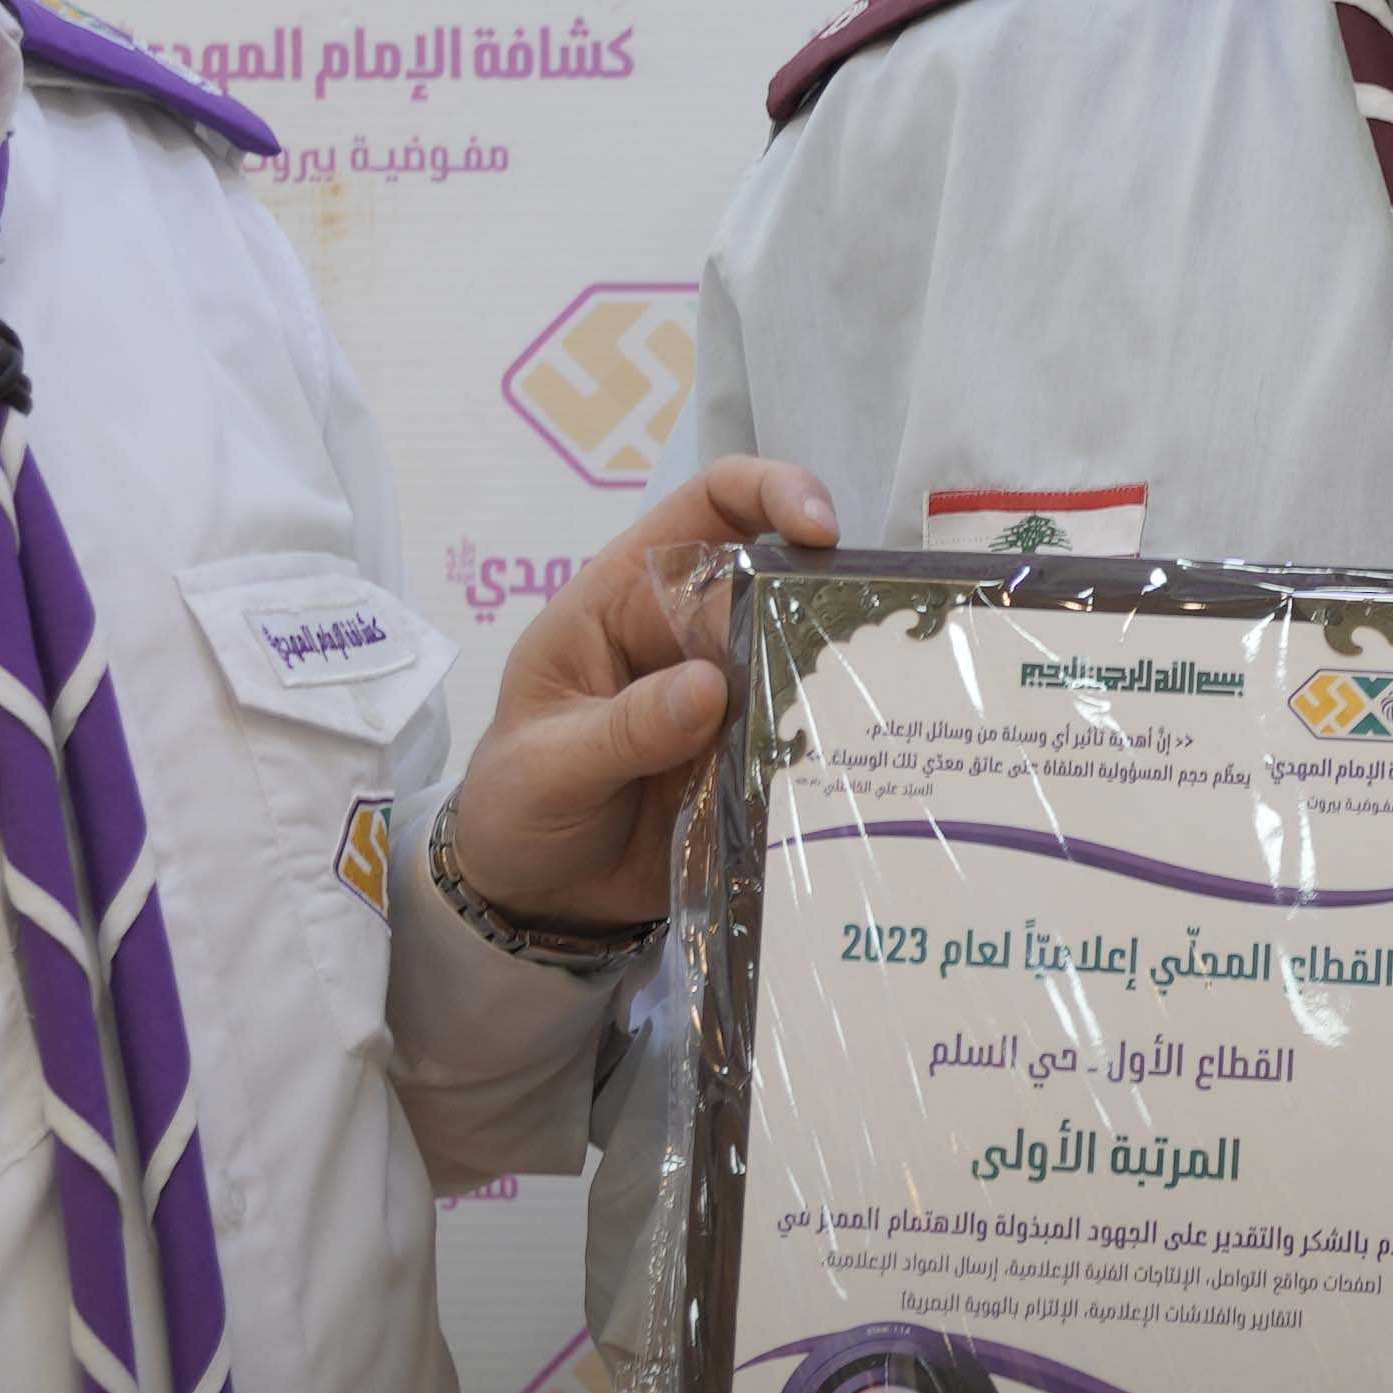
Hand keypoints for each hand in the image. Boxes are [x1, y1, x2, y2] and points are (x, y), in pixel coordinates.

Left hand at [442, 457, 835, 934]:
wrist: (532, 900)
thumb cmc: (514, 806)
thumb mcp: (547, 769)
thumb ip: (620, 730)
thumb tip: (709, 686)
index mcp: (625, 600)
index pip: (708, 506)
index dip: (769, 492)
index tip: (820, 529)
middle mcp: (689, 637)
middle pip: (780, 585)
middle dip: (827, 602)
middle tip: (870, 649)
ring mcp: (731, 700)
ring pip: (806, 664)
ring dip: (842, 684)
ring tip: (878, 718)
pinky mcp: (756, 760)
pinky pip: (810, 742)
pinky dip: (839, 752)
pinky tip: (866, 777)